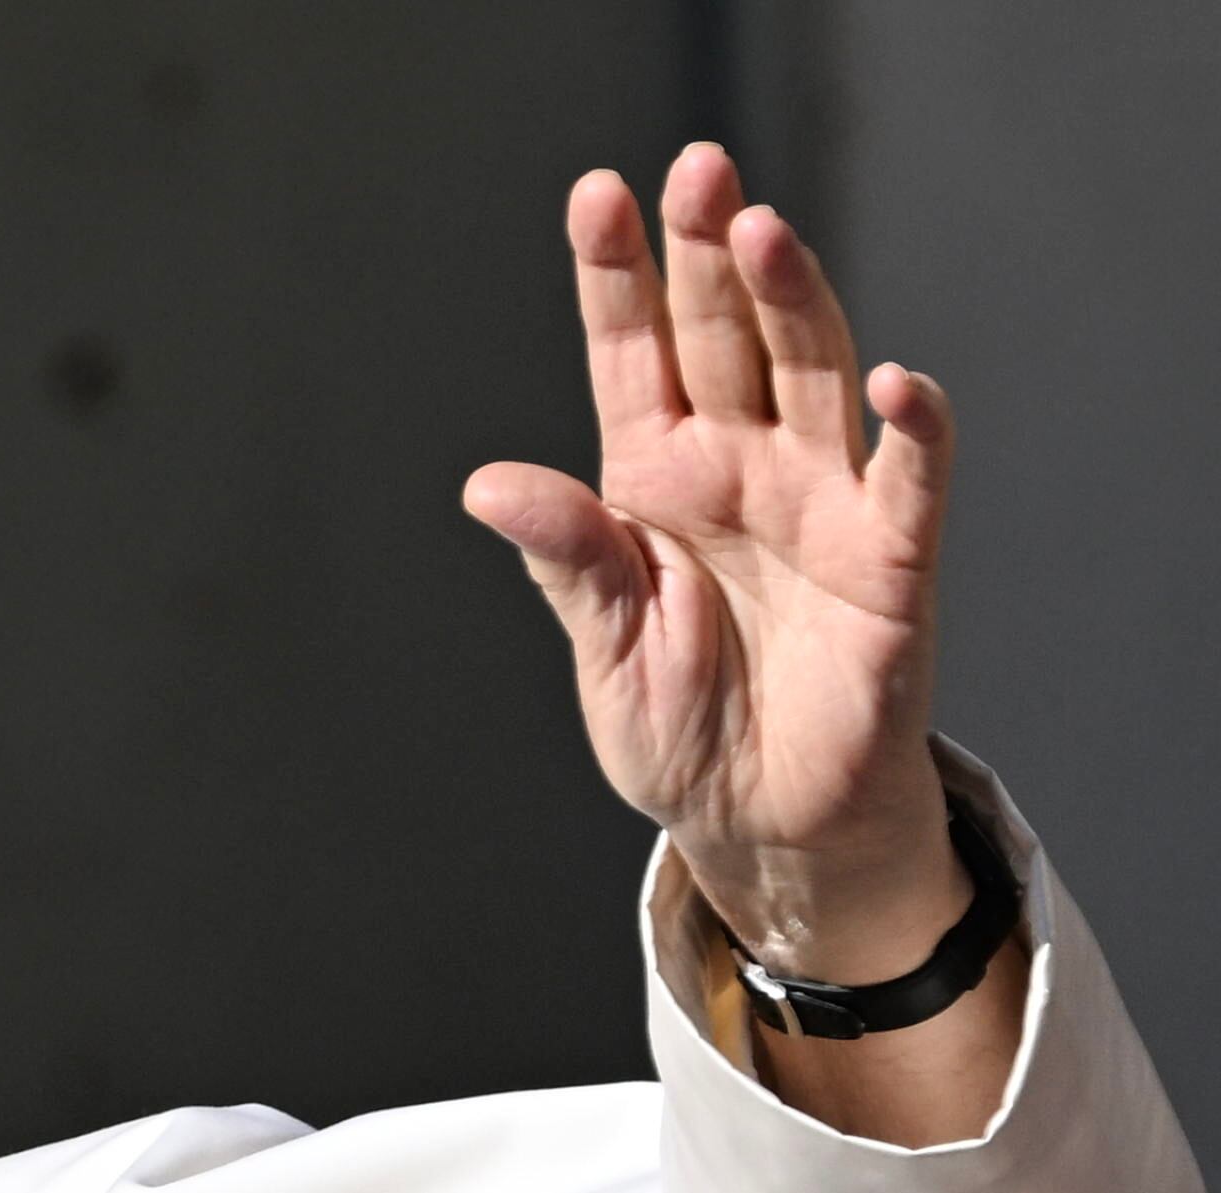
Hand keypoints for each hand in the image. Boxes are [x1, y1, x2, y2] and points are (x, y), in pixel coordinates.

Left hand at [466, 143, 962, 982]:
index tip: (597, 193)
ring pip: (809, 375)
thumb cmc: (678, 726)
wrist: (761, 820)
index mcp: (652, 477)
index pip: (632, 354)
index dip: (617, 275)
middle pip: (725, 335)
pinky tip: (894, 381)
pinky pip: (906, 484)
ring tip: (763, 230)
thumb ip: (568, 561)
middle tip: (698, 167)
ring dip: (794, 301)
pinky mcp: (888, 563)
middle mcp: (737, 468)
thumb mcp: (602, 648)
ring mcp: (817, 504)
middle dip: (709, 253)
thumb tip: (489, 484)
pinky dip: (909, 431)